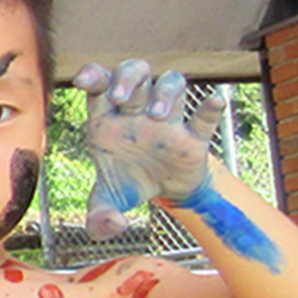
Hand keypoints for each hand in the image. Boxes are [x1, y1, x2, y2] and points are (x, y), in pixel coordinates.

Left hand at [73, 60, 226, 237]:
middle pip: (134, 73)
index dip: (93, 76)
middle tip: (122, 99)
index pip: (99, 85)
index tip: (82, 81)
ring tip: (158, 116)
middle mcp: (137, 111)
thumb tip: (114, 225)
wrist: (164, 192)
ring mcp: (168, 120)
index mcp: (108, 119)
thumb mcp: (106, 204)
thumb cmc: (128, 184)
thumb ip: (99, 219)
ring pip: (171, 83)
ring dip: (165, 93)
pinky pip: (204, 118)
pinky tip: (215, 102)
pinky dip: (211, 109)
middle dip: (128, 79)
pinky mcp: (194, 136)